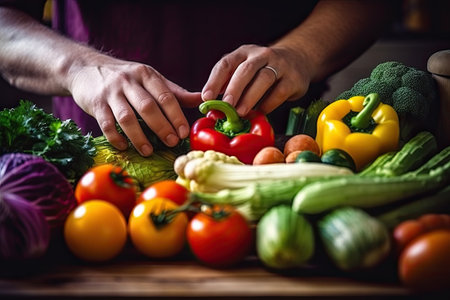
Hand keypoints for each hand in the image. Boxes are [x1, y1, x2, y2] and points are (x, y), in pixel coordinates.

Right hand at [69, 55, 201, 155]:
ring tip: (149, 151)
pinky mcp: (95, 104)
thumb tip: (202, 100)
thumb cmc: (126, 78)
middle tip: (172, 143)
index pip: (165, 96)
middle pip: (148, 107)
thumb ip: (174, 92)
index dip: (176, 116)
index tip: (184, 132)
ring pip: (127, 117)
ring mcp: (111, 92)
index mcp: (146, 75)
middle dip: (162, 127)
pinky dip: (115, 137)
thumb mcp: (150, 79)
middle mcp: (129, 81)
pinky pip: (106, 124)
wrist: (85, 68)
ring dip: (139, 137)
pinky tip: (124, 147)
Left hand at [201, 44, 312, 115]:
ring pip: (264, 78)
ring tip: (240, 112)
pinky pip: (280, 91)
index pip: (226, 64)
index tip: (206, 97)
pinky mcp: (293, 78)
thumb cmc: (261, 71)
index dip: (214, 81)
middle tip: (226, 105)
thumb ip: (226, 85)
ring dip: (250, 97)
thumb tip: (207, 103)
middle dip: (234, 88)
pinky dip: (269, 103)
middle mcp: (261, 55)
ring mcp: (280, 65)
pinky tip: (260, 112)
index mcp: (243, 53)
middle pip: (246, 69)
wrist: (297, 59)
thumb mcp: (243, 72)